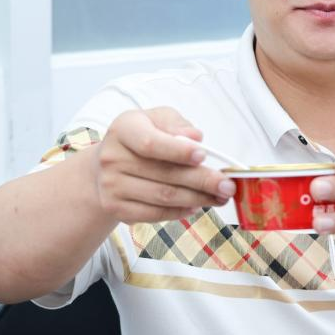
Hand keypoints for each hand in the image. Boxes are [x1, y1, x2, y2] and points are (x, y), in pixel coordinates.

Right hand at [90, 107, 235, 223]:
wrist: (105, 167)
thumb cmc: (140, 138)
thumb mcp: (156, 119)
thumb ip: (176, 124)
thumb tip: (195, 138)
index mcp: (124, 129)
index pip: (151, 143)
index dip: (179, 151)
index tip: (204, 156)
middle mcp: (113, 158)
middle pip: (164, 174)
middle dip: (203, 181)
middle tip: (228, 186)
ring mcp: (112, 186)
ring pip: (164, 197)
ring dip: (198, 199)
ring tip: (219, 197)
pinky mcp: (116, 208)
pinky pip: (154, 214)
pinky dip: (179, 212)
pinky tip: (196, 205)